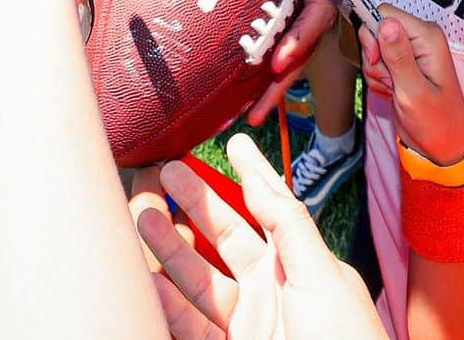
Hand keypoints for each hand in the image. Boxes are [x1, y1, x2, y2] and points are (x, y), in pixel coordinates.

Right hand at [138, 133, 387, 339]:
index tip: (234, 143)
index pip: (271, 209)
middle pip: (225, 238)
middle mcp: (270, 291)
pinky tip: (145, 279)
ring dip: (170, 249)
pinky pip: (189, 326)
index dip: (253, 175)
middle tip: (165, 170)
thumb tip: (260, 177)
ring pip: (199, 280)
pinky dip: (165, 304)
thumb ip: (289, 226)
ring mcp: (248, 325)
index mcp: (299, 266)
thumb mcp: (321, 277)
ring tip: (142, 215)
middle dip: (197, 203)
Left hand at [240, 0, 360, 122]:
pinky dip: (277, 43)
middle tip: (255, 116)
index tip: (278, 62)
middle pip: (308, 36)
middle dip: (284, 78)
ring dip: (279, 70)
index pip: (320, 7)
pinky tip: (253, 64)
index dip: (300, 36)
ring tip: (251, 108)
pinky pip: (294, 17)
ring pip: (301, 33)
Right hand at [359, 8, 463, 164]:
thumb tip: (386, 22)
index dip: (373, 35)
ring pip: (372, 47)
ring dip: (376, 72)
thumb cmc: (435, 123)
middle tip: (391, 81)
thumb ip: (398, 56)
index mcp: (428, 36)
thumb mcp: (413, 92)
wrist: (440, 147)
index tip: (376, 61)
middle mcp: (420, 37)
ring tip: (395, 90)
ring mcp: (410, 49)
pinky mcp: (402, 62)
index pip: (385, 13)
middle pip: (375, 29)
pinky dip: (378, 80)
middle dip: (374, 58)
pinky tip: (393, 93)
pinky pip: (375, 62)